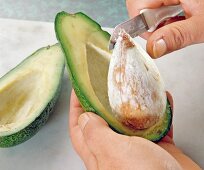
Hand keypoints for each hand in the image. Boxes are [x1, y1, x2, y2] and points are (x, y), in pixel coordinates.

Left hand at [69, 90, 199, 169]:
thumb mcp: (113, 152)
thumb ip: (96, 134)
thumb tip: (84, 117)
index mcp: (99, 153)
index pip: (79, 127)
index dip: (76, 107)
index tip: (78, 88)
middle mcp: (116, 150)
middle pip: (104, 120)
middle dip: (104, 101)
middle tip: (106, 83)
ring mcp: (137, 148)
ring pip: (131, 120)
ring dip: (134, 104)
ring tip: (135, 89)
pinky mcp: (158, 147)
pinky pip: (158, 124)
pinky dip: (161, 112)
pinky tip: (164, 101)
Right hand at [126, 0, 203, 57]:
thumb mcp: (203, 23)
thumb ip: (177, 36)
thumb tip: (154, 48)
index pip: (136, 6)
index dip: (145, 25)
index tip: (159, 34)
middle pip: (141, 6)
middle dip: (155, 23)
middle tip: (174, 25)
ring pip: (149, 7)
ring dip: (162, 19)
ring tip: (181, 19)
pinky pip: (158, 4)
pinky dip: (167, 14)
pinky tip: (181, 14)